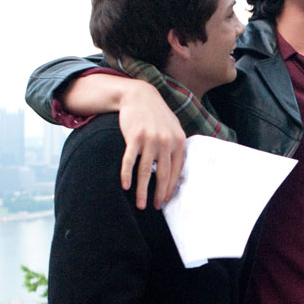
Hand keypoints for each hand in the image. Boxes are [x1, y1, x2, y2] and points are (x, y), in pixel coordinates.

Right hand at [117, 82, 185, 208]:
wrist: (139, 95)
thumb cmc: (157, 115)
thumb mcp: (173, 127)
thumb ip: (176, 146)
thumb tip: (178, 170)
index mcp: (178, 142)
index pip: (176, 171)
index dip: (170, 188)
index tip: (165, 200)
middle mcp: (166, 142)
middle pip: (162, 175)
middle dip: (158, 195)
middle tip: (155, 208)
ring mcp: (150, 139)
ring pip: (145, 172)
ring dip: (142, 191)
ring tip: (140, 204)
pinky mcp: (134, 137)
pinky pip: (129, 161)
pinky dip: (127, 175)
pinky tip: (125, 186)